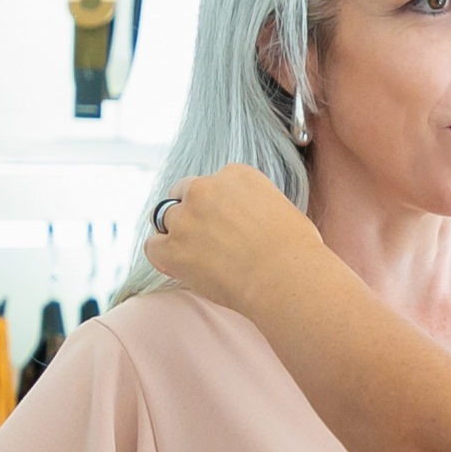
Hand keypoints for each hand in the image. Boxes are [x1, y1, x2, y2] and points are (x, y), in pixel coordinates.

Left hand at [142, 165, 327, 313]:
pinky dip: (163, 257)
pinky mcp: (173, 246)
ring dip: (177, 236)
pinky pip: (153, 247)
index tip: (224, 226)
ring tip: (198, 259)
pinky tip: (181, 268)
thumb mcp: (282, 210)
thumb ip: (257, 208)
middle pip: (183, 194)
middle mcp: (206, 188)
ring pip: (166, 220)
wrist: (286, 277)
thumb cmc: (297, 251)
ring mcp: (186, 217)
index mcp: (236, 175)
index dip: (215, 207)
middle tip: (207, 241)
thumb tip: (255, 225)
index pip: (212, 184)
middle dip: (191, 215)